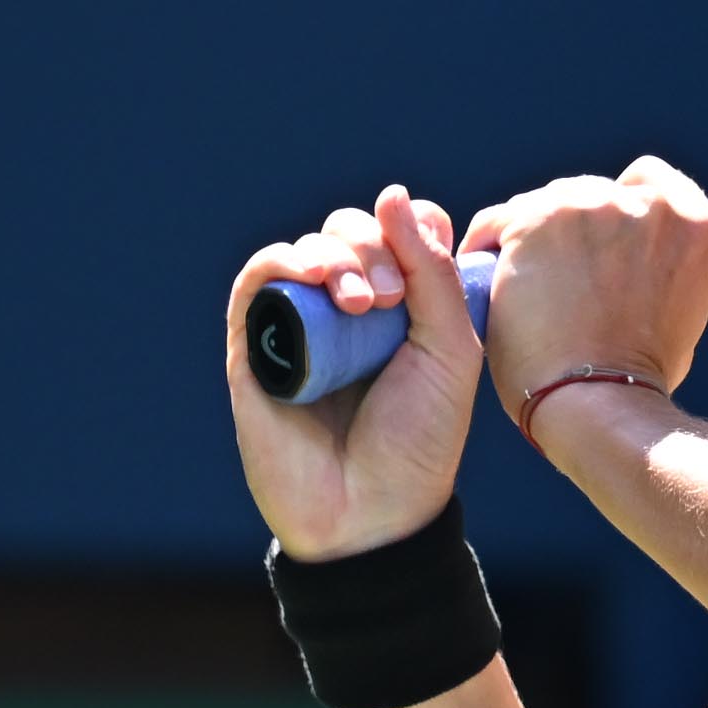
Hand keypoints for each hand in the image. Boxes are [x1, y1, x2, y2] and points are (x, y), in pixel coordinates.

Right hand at [224, 187, 479, 564]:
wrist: (372, 513)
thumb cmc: (419, 440)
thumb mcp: (451, 349)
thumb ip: (433, 271)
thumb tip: (394, 194)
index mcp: (404, 308)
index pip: (399, 230)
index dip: (411, 227)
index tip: (427, 263)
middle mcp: (350, 311)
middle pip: (351, 231)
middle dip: (372, 247)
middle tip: (392, 299)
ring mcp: (301, 326)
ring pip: (306, 249)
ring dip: (335, 256)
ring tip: (360, 302)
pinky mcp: (256, 346)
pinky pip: (258, 279)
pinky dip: (283, 263)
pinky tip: (312, 280)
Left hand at [474, 158, 707, 446]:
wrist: (599, 399)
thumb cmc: (636, 375)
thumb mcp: (680, 309)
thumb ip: (659, 267)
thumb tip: (628, 265)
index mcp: (692, 224)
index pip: (649, 180)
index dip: (620, 206)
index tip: (601, 234)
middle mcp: (645, 205)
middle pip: (590, 192)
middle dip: (572, 230)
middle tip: (560, 279)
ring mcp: (589, 207)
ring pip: (541, 205)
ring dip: (531, 238)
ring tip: (526, 288)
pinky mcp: (535, 220)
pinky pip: (497, 222)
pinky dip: (489, 248)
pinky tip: (491, 281)